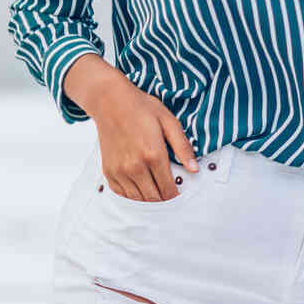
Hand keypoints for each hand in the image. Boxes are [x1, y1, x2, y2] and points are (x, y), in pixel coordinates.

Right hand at [73, 64, 198, 200]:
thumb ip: (183, 147)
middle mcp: (134, 167)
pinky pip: (122, 194)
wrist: (111, 102)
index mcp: (153, 155)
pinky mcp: (108, 171)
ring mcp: (119, 171)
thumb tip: (195, 169)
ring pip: (138, 199)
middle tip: (171, 196)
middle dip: (164, 200)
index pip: (168, 189)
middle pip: (153, 198)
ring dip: (149, 200)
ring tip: (158, 193)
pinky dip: (133, 195)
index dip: (176, 196)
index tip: (181, 195)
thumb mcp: (169, 122)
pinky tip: (141, 188)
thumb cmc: (142, 109)